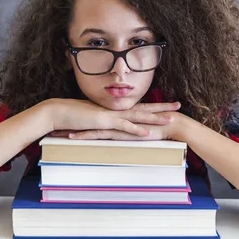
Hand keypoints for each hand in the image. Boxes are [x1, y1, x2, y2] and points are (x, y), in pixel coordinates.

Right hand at [43, 99, 181, 137]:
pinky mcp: (104, 122)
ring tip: (171, 119)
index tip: (167, 105)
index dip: (153, 106)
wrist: (59, 113)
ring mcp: (111, 115)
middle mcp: (116, 110)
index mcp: (114, 109)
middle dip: (162, 107)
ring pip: (138, 116)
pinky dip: (136, 130)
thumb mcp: (92, 120)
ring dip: (155, 117)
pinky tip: (148, 133)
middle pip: (144, 107)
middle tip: (179, 105)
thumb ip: (103, 123)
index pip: (138, 107)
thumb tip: (110, 126)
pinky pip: (124, 127)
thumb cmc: (73, 117)